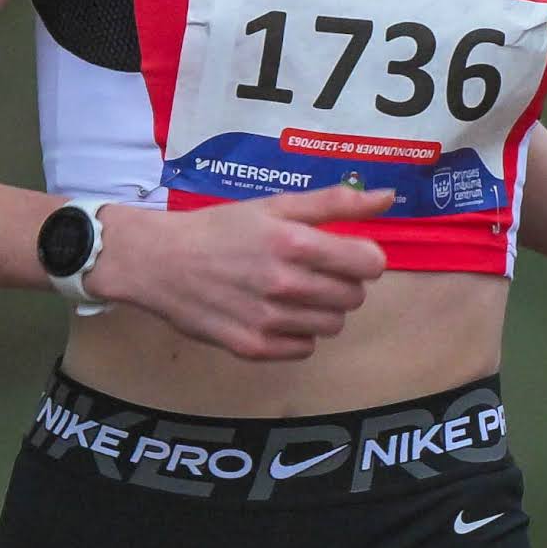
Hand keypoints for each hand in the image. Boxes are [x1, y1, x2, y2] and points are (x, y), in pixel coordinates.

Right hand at [95, 188, 390, 361]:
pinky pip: (304, 349)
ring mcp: (268, 320)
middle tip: (313, 272)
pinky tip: (275, 315)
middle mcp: (284, 284)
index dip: (364, 258)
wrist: (158, 262)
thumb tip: (388, 198)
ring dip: (322, 310)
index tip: (347, 255)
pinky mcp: (253, 348)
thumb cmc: (218, 229)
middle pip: (354, 297)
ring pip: (332, 325)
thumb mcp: (274, 206)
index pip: (370, 264)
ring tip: (293, 293)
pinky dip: (297, 334)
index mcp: (294, 243)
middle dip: (342, 283)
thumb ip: (334, 203)